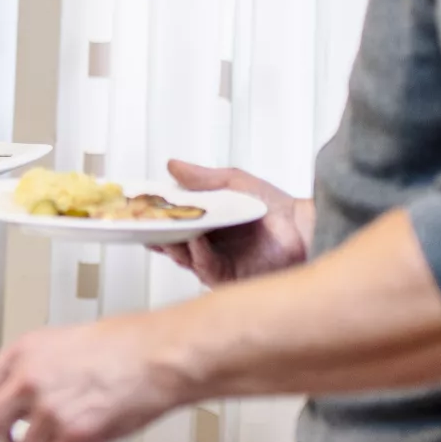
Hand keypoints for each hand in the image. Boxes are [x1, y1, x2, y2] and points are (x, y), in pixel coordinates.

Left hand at [0, 312, 190, 441]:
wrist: (159, 355)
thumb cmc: (126, 344)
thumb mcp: (63, 341)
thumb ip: (34, 366)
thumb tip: (19, 391)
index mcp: (25, 352)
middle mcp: (30, 379)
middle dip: (0, 441)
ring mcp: (50, 408)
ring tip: (70, 436)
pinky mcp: (75, 433)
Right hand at [154, 160, 310, 285]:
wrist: (303, 230)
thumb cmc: (274, 207)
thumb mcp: (234, 183)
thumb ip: (203, 178)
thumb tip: (172, 165)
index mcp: (205, 220)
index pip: (170, 219)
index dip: (153, 214)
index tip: (137, 206)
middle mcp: (205, 242)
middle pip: (169, 240)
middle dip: (154, 231)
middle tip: (140, 220)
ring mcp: (213, 260)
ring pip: (181, 255)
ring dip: (171, 243)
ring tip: (164, 229)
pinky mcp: (224, 276)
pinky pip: (203, 267)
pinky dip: (197, 254)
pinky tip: (196, 241)